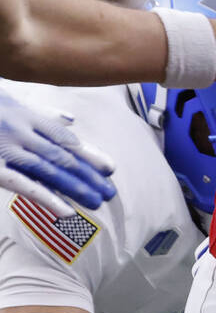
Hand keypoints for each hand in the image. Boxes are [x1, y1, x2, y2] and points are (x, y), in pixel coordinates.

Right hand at [0, 90, 115, 216]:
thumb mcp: (13, 102)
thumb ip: (41, 113)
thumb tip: (70, 120)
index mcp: (28, 116)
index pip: (65, 139)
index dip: (88, 154)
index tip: (109, 168)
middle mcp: (23, 131)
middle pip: (63, 157)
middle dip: (88, 175)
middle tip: (109, 191)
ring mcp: (8, 149)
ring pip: (50, 171)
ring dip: (76, 188)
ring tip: (96, 202)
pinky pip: (24, 185)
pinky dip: (46, 198)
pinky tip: (65, 211)